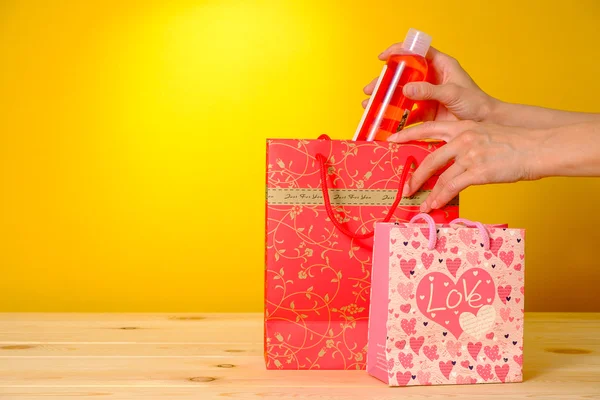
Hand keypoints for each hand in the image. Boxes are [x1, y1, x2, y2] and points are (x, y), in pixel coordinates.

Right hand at [363, 45, 497, 125]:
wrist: (485, 124)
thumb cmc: (476, 103)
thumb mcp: (452, 93)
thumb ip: (428, 90)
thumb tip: (405, 89)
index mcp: (440, 65)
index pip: (417, 52)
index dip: (399, 51)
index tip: (383, 58)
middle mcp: (431, 79)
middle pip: (404, 75)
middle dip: (385, 82)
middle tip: (370, 89)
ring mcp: (428, 96)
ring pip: (402, 95)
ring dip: (386, 101)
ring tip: (369, 106)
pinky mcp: (427, 113)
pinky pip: (407, 114)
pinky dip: (395, 119)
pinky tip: (384, 123)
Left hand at [388, 121, 543, 211]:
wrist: (538, 148)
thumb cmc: (517, 143)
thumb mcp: (487, 133)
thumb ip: (468, 143)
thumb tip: (454, 162)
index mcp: (463, 126)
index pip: (428, 128)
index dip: (407, 134)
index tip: (392, 140)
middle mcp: (463, 138)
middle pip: (429, 159)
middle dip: (415, 176)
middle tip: (405, 188)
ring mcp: (469, 154)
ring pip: (439, 177)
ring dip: (429, 193)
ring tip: (422, 205)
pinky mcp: (478, 171)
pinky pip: (452, 187)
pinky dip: (441, 198)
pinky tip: (435, 205)